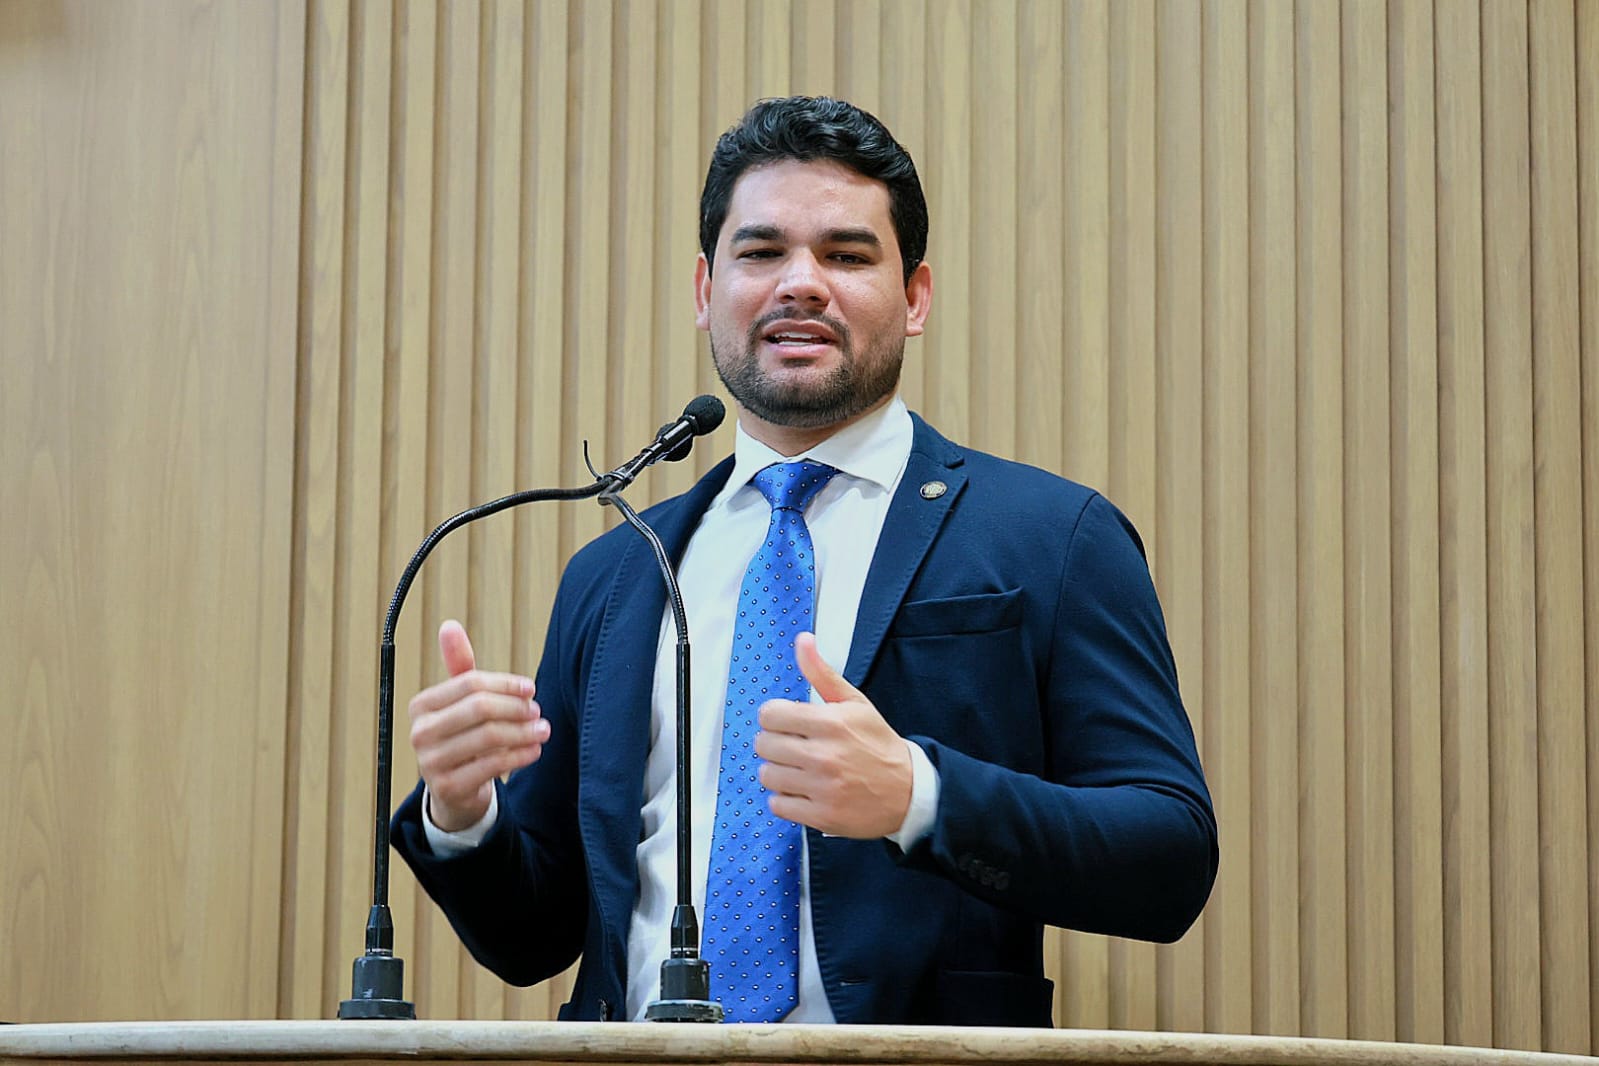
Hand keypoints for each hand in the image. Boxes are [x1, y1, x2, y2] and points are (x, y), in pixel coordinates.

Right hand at [407, 620, 548, 831]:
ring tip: (543, 730)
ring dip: (523, 732)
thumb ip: (461, 667)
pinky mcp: (448, 788)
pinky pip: (492, 765)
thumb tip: (449, 625)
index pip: (470, 684)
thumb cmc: (463, 736)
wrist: (455, 791)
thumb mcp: (461, 702)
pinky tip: (535, 750)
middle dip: (515, 708)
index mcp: (422, 705)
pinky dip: (520, 755)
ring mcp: (430, 762)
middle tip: (537, 711)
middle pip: (480, 708)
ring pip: (489, 737)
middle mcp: (420, 732)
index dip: (506, 684)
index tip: (531, 688)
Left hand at [754, 632, 912, 838]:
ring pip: (767, 775)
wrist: (909, 791)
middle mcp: (824, 755)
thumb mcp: (855, 703)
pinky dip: (786, 799)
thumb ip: (822, 672)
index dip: (775, 717)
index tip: (787, 723)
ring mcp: (822, 788)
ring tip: (798, 769)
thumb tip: (803, 641)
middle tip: (793, 746)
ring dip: (778, 772)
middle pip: (763, 745)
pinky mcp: (821, 816)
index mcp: (831, 723)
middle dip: (775, 743)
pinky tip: (803, 790)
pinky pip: (777, 805)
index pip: (769, 715)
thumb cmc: (878, 744)